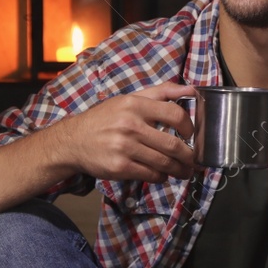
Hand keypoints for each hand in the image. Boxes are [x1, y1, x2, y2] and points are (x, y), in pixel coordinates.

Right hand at [54, 83, 196, 182]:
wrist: (73, 141)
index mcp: (135, 105)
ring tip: (184, 171)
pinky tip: (163, 174)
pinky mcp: (119, 167)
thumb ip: (161, 92)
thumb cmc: (105, 119)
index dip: (190, 127)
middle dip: (189, 156)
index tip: (192, 136)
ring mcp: (124, 148)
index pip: (175, 114)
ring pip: (164, 163)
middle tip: (194, 161)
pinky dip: (161, 177)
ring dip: (179, 170)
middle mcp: (130, 125)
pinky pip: (150, 175)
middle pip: (173, 144)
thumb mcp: (129, 99)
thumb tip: (192, 91)